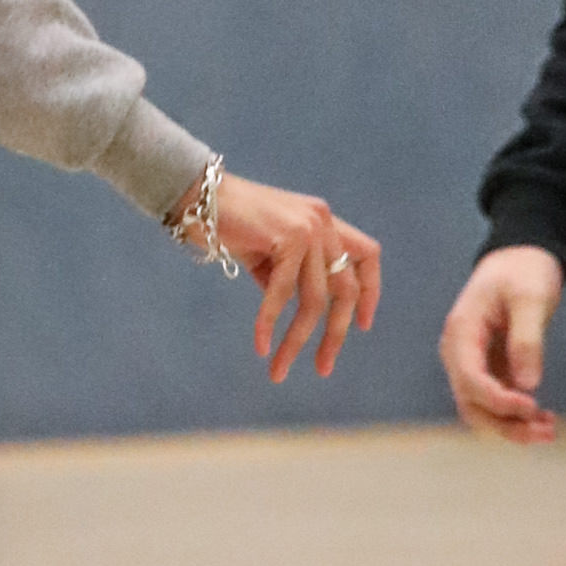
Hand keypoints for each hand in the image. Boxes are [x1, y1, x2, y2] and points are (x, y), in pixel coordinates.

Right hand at [175, 172, 382, 379]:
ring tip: (280, 369)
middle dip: (335, 334)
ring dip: (297, 340)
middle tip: (323, 368)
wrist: (195, 196)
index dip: (370, 292)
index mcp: (323, 220)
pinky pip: (283, 292)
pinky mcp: (288, 236)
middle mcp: (323, 221)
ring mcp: (309, 227)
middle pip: (345, 289)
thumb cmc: (226, 224)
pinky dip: (270, 323)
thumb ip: (287, 277)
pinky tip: (261, 345)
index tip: (362, 326)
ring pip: (314, 299)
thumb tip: (296, 314)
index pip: (366, 255)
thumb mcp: (267, 254)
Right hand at [439, 245, 565, 440]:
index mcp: (461, 331)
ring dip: (511, 426)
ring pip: (481, 409)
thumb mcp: (531, 298)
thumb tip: (528, 385)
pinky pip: (497, 402)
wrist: (520, 258)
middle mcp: (459, 353)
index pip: (469, 378)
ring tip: (549, 430)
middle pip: (471, 403)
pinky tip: (546, 419)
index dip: (498, 399)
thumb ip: (527, 340)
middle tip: (546, 430)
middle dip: (505, 423)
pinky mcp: (489, 369)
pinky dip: (518, 416)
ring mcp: (472, 363)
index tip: (532, 406)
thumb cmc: (523, 272)